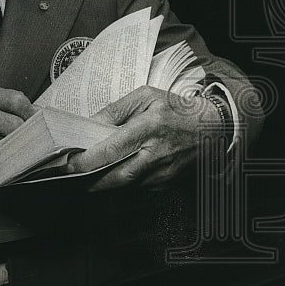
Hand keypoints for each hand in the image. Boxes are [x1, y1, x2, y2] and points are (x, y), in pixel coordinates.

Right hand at [0, 87, 35, 182]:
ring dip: (18, 155)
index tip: (39, 124)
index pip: (17, 100)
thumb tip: (47, 121)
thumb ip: (15, 112)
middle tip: (32, 145)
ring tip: (15, 156)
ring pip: (10, 147)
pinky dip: (6, 167)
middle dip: (28, 138)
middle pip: (16, 125)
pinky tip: (3, 165)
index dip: (33, 114)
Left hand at [67, 85, 221, 189]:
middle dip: (88, 181)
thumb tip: (88, 124)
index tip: (67, 163)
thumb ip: (115, 110)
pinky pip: (136, 188)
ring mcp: (164, 173)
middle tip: (67, 178)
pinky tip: (105, 178)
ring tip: (80, 177)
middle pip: (117, 177)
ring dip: (100, 185)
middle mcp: (157, 155)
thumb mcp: (145, 97)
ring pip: (125, 186)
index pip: (112, 150)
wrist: (217, 127)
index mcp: (150, 128)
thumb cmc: (178, 108)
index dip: (87, 160)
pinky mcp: (167, 184)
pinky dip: (119, 184)